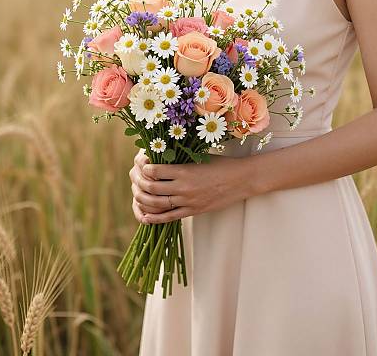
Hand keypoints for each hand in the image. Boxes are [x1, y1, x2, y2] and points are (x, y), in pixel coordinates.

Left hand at [129, 149, 255, 223]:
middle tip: (135, 177)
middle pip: (151, 188)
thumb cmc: (222, 164)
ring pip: (156, 204)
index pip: (154, 170)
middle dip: (138, 182)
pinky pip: (169, 218)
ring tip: (137, 193)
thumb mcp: (199, 157)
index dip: (142, 166)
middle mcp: (183, 187)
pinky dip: (154, 218)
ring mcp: (188, 201)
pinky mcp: (193, 211)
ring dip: (142, 199)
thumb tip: (160, 157)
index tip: (140, 162)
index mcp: (184, 170)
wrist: (241, 179)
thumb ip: (180, 160)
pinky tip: (145, 216)